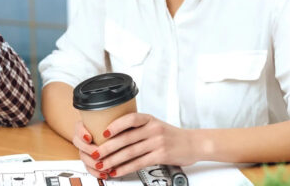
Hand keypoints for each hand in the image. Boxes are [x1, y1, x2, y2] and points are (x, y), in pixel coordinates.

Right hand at [72, 121, 113, 179]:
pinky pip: (88, 167)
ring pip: (83, 157)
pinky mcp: (90, 160)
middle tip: (97, 154)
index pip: (78, 128)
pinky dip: (95, 172)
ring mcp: (85, 150)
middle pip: (79, 144)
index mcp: (85, 126)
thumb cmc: (111, 125)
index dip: (82, 134)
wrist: (111, 134)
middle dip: (88, 150)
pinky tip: (103, 173)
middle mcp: (84, 138)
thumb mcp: (112, 120)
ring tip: (103, 165)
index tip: (89, 138)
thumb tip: (123, 119)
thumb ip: (114, 119)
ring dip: (93, 163)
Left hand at [78, 113, 197, 178]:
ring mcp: (157, 142)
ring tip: (102, 165)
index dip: (114, 125)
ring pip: (130, 152)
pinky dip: (125, 168)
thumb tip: (113, 134)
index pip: (129, 119)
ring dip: (113, 160)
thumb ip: (137, 128)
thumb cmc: (171, 135)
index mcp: (149, 119)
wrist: (194, 143)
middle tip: (95, 154)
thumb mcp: (155, 125)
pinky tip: (117, 171)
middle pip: (125, 139)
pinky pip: (139, 163)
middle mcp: (153, 129)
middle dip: (107, 148)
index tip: (102, 133)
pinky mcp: (161, 156)